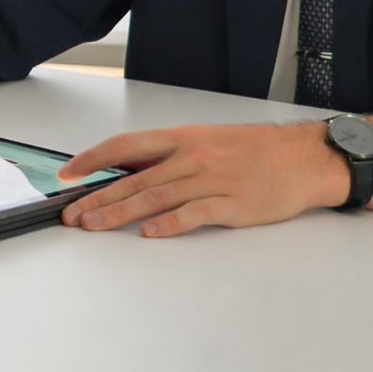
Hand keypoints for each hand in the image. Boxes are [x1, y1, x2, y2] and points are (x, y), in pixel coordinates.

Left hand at [56, 122, 349, 237]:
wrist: (303, 158)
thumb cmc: (254, 150)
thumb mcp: (205, 141)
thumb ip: (167, 155)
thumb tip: (126, 170)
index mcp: (182, 138)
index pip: (125, 146)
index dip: (93, 159)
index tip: (69, 174)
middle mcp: (192, 157)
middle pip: (135, 178)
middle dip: (98, 197)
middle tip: (72, 214)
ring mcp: (212, 181)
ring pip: (155, 197)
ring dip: (120, 213)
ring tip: (94, 226)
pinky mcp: (232, 205)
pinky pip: (193, 215)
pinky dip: (169, 224)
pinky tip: (148, 233)